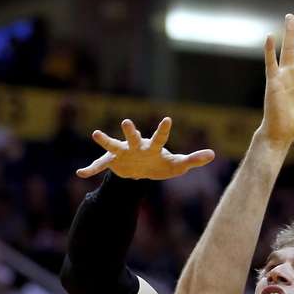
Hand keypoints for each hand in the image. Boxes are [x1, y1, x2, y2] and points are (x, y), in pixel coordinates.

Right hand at [76, 116, 214, 180]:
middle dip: (130, 131)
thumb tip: (213, 155)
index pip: (159, 138)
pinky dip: (90, 169)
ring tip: (95, 134)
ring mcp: (122, 153)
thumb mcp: (176, 165)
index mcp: (152, 147)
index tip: (167, 119)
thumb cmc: (159, 164)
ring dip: (105, 141)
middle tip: (128, 122)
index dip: (163, 130)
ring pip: (112, 146)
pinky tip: (80, 174)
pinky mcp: (111, 162)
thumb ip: (193, 160)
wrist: (139, 171)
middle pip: (133, 137)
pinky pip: (99, 166)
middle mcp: (135, 146)